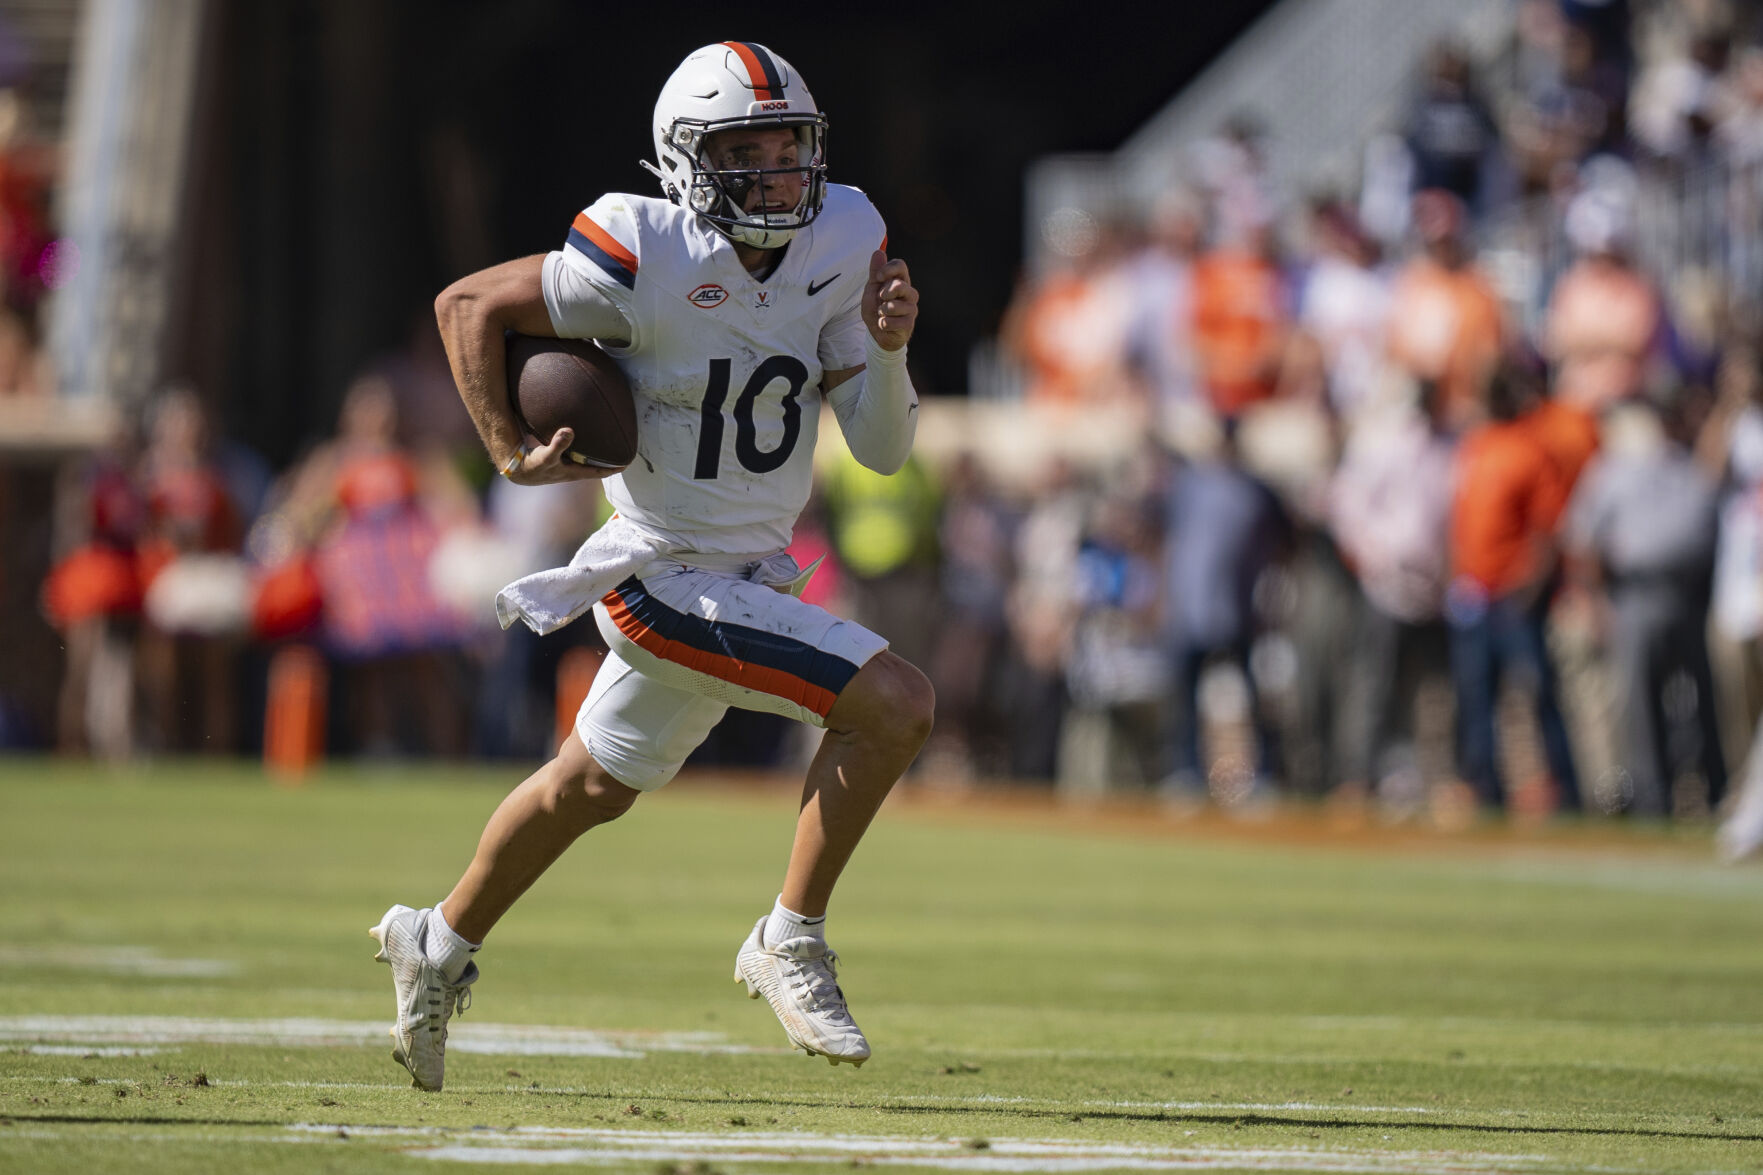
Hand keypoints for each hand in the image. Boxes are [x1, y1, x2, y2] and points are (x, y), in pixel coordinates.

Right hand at [503, 428, 618, 484]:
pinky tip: (581, 437)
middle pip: (595, 466)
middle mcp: (572, 470)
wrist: (516, 470)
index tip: (627, 464)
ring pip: (585, 460)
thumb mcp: (546, 455)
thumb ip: (558, 444)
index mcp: (574, 473)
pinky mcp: (557, 459)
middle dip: (608, 461)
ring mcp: (565, 466)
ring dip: (595, 454)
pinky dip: (581, 447)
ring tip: (606, 444)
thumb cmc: (532, 466)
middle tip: (622, 452)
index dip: (614, 469)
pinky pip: (574, 453)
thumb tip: (569, 430)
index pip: (599, 472)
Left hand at [862, 249, 917, 351]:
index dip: (888, 269)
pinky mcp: (909, 324)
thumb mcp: (872, 289)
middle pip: (899, 285)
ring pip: (893, 305)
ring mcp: (911, 308)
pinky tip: (885, 325)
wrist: (878, 333)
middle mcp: (909, 293)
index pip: (900, 265)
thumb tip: (879, 251)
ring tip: (883, 314)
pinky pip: (892, 321)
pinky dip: (883, 324)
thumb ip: (876, 272)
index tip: (878, 277)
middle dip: (884, 293)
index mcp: (900, 281)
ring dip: (881, 311)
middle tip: (881, 300)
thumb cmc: (877, 308)